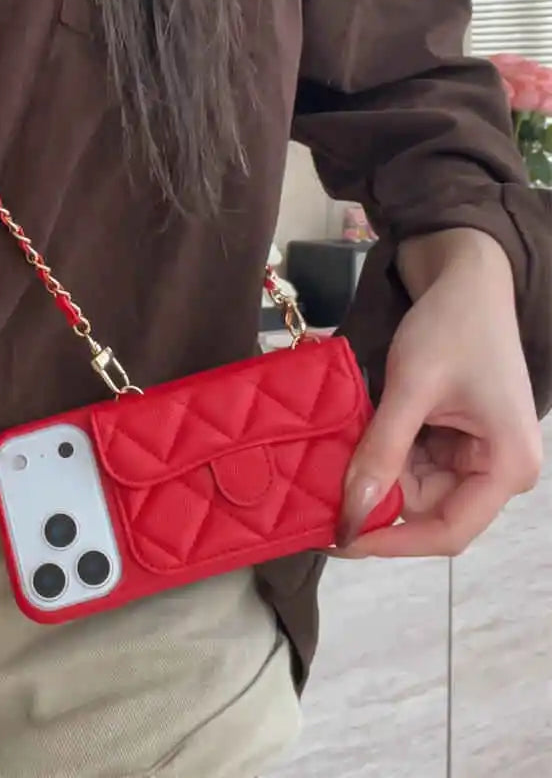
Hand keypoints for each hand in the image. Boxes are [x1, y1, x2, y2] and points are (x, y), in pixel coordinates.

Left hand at [335, 230, 541, 556]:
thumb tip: (353, 511)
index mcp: (507, 466)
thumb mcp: (413, 387)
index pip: (446, 531)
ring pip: (412, 488)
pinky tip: (349, 439)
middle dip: (374, 497)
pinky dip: (379, 454)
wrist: (465, 282)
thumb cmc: (451, 327)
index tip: (338, 539)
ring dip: (372, 473)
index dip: (390, 541)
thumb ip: (383, 450)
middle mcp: (497, 470)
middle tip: (315, 490)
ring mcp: (474, 456)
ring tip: (328, 458)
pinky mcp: (453, 440)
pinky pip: (410, 463)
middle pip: (426, 510)